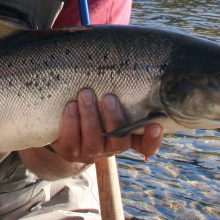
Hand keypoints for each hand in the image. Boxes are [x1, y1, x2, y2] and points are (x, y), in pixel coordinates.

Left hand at [49, 89, 163, 163]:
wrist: (65, 132)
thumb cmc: (94, 108)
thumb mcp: (108, 103)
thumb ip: (121, 95)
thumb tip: (127, 67)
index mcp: (126, 137)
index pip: (146, 145)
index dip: (152, 139)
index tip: (154, 125)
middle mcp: (110, 148)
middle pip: (119, 141)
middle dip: (114, 118)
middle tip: (109, 97)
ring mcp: (90, 152)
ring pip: (94, 140)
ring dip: (90, 116)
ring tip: (86, 94)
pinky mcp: (70, 151)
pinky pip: (71, 140)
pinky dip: (71, 122)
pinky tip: (70, 106)